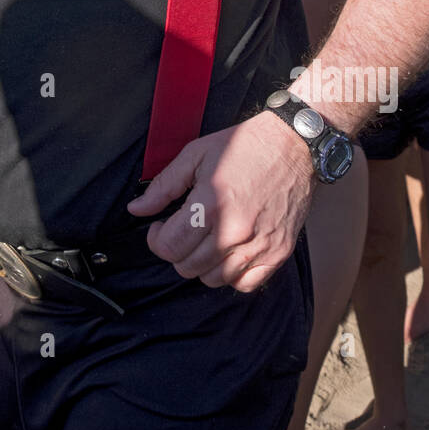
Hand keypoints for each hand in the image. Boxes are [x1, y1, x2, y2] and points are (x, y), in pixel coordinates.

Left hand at [128, 111, 315, 291]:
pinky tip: (229, 252)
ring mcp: (259, 245)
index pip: (169, 247)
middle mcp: (235, 230)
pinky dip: (232, 275)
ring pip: (214, 278)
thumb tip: (136, 209)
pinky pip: (246, 284)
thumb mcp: (195, 155)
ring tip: (205, 239)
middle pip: (187, 266)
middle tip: (183, 231)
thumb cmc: (244, 146)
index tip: (161, 227)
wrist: (293, 145)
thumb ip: (163, 186)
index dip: (157, 239)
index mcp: (211, 204)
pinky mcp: (278, 252)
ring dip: (202, 264)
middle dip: (176, 251)